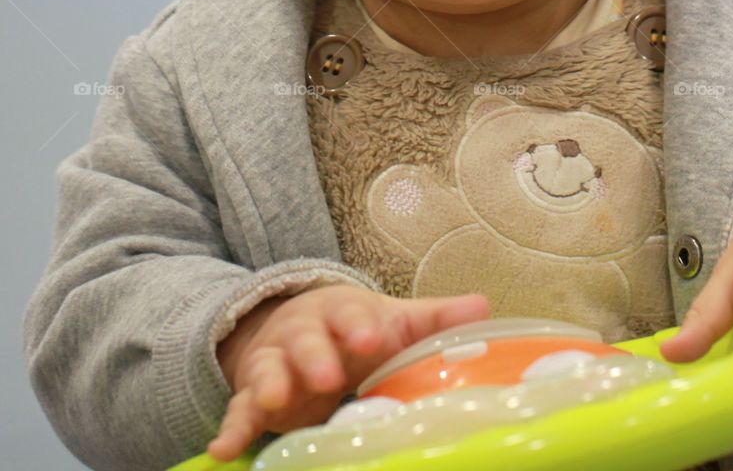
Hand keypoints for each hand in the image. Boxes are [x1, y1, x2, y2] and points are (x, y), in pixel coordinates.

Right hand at [207, 285, 490, 461]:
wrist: (295, 327)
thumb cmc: (355, 328)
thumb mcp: (391, 320)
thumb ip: (433, 319)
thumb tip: (483, 308)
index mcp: (340, 313)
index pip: (350, 312)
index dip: (360, 324)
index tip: (373, 337)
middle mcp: (303, 335)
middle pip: (306, 340)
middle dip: (316, 355)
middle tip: (328, 375)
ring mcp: (275, 365)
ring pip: (269, 371)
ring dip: (269, 385)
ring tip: (272, 401)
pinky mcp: (254, 398)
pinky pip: (238, 412)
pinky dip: (230, 430)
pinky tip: (222, 450)